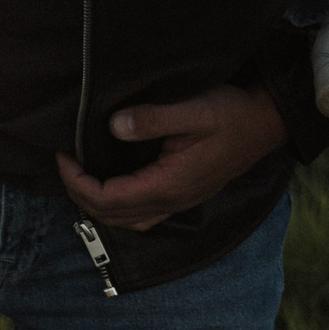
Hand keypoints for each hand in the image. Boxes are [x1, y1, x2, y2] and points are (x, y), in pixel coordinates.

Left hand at [54, 86, 285, 231]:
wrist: (266, 122)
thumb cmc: (231, 113)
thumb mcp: (193, 109)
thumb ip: (153, 118)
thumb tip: (113, 126)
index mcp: (169, 186)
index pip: (107, 200)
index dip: (76, 182)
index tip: (62, 154)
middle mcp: (172, 202)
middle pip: (111, 216)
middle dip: (80, 193)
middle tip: (64, 161)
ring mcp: (179, 202)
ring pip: (126, 220)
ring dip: (97, 203)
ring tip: (81, 173)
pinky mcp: (183, 194)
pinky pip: (141, 214)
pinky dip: (117, 205)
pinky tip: (110, 180)